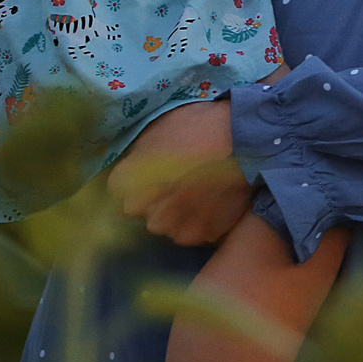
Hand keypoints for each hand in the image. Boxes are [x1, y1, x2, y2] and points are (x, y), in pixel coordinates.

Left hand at [109, 98, 252, 246]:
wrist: (243, 139)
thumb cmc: (197, 126)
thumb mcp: (157, 131)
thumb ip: (137, 156)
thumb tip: (134, 167)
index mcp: (128, 183)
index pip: (118, 190)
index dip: (134, 179)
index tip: (149, 170)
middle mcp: (145, 211)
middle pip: (140, 211)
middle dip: (152, 198)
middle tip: (176, 179)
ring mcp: (174, 227)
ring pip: (166, 225)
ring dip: (174, 213)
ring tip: (196, 191)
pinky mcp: (202, 235)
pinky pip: (192, 231)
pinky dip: (199, 220)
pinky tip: (211, 200)